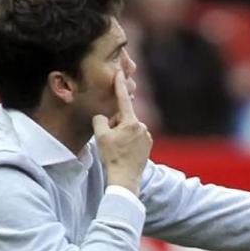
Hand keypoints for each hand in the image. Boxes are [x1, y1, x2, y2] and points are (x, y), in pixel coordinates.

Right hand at [95, 70, 151, 195]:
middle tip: (111, 142)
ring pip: (129, 129)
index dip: (119, 85)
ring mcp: (147, 136)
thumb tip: (105, 118)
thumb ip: (101, 120)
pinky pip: (135, 137)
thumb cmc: (112, 156)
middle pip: (124, 118)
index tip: (120, 72)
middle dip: (116, 125)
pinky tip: (125, 153)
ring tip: (118, 149)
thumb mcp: (100, 136)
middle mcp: (142, 126)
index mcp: (131, 122)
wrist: (125, 178)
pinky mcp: (148, 144)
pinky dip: (129, 141)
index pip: (123, 100)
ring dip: (122, 134)